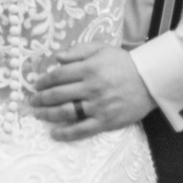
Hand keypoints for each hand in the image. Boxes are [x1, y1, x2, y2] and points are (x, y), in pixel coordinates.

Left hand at [29, 42, 155, 141]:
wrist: (150, 81)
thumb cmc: (124, 63)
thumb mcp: (101, 49)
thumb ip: (77, 51)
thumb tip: (56, 58)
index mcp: (89, 69)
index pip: (58, 76)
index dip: (44, 81)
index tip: (36, 84)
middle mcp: (91, 88)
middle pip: (58, 94)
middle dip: (41, 98)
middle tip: (32, 101)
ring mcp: (98, 106)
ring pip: (66, 112)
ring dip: (48, 114)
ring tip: (38, 114)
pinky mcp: (105, 121)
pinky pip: (82, 130)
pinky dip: (66, 133)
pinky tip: (54, 133)